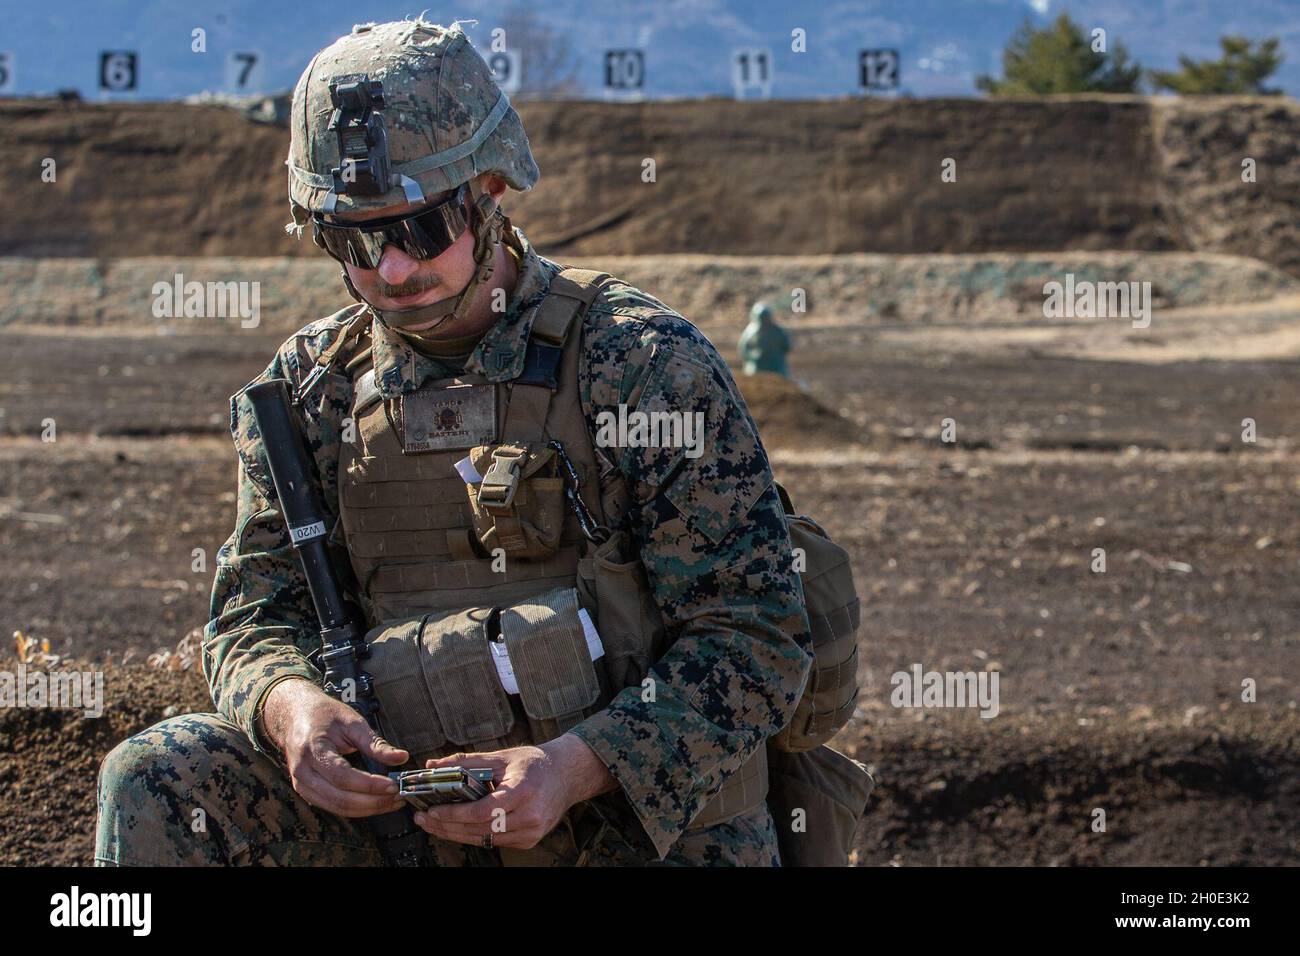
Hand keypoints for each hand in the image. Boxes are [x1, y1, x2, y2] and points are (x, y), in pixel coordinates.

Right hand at [262, 678, 406, 817]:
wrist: (296, 715)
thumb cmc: (323, 715)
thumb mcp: (351, 721)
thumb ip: (375, 743)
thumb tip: (401, 757)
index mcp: (312, 750)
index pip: (343, 776)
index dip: (370, 785)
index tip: (393, 785)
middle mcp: (303, 771)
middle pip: (339, 798)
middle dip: (372, 802)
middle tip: (397, 797)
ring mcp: (301, 784)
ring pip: (336, 807)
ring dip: (367, 809)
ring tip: (391, 802)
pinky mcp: (306, 791)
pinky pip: (332, 806)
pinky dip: (356, 808)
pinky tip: (374, 803)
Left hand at [412, 734, 616, 849]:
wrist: (567, 775)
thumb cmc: (535, 763)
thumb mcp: (502, 757)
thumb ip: (466, 762)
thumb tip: (433, 765)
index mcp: (524, 791)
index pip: (483, 811)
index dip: (455, 814)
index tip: (432, 810)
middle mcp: (530, 816)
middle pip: (480, 829)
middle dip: (447, 826)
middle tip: (423, 819)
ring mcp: (531, 832)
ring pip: (485, 839)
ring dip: (456, 834)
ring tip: (433, 824)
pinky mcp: (530, 840)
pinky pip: (495, 841)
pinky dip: (473, 835)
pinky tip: (455, 828)